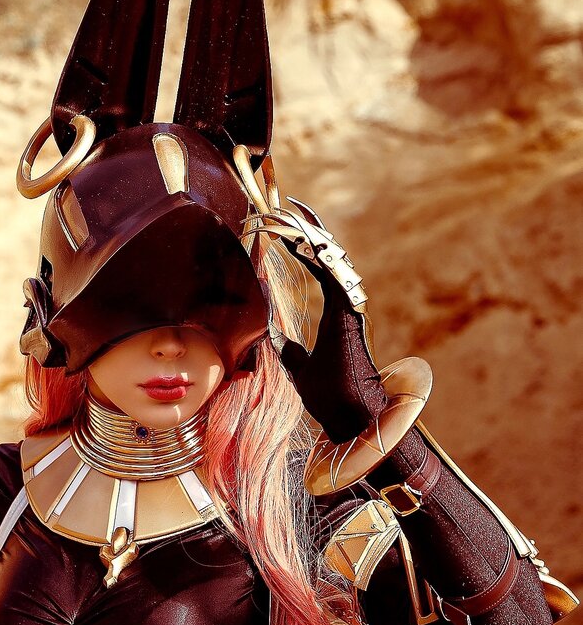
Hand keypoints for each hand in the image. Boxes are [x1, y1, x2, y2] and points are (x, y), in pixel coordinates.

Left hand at [268, 202, 386, 441]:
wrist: (350, 418)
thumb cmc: (331, 398)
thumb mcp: (300, 369)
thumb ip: (289, 349)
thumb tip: (273, 336)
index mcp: (337, 313)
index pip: (321, 265)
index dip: (305, 241)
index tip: (285, 223)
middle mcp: (346, 304)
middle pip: (328, 253)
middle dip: (306, 228)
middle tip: (285, 206)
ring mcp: (350, 308)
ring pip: (332, 258)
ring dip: (309, 236)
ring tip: (287, 215)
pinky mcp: (349, 316)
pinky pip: (334, 276)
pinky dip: (318, 256)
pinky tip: (301, 239)